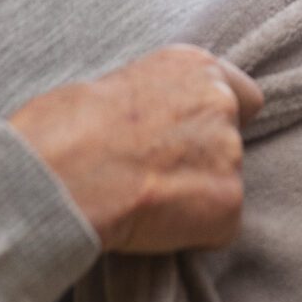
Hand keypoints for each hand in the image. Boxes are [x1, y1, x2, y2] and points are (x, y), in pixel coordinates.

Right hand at [9, 45, 262, 251]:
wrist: (60, 173)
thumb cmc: (63, 129)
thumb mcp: (111, 85)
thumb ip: (154, 101)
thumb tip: (151, 125)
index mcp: (194, 67)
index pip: (242, 96)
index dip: (218, 122)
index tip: (193, 139)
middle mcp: (220, 104)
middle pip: (231, 144)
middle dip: (200, 163)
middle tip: (151, 176)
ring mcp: (230, 155)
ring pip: (221, 187)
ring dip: (192, 198)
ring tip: (140, 200)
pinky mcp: (227, 203)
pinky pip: (216, 229)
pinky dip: (188, 234)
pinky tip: (147, 224)